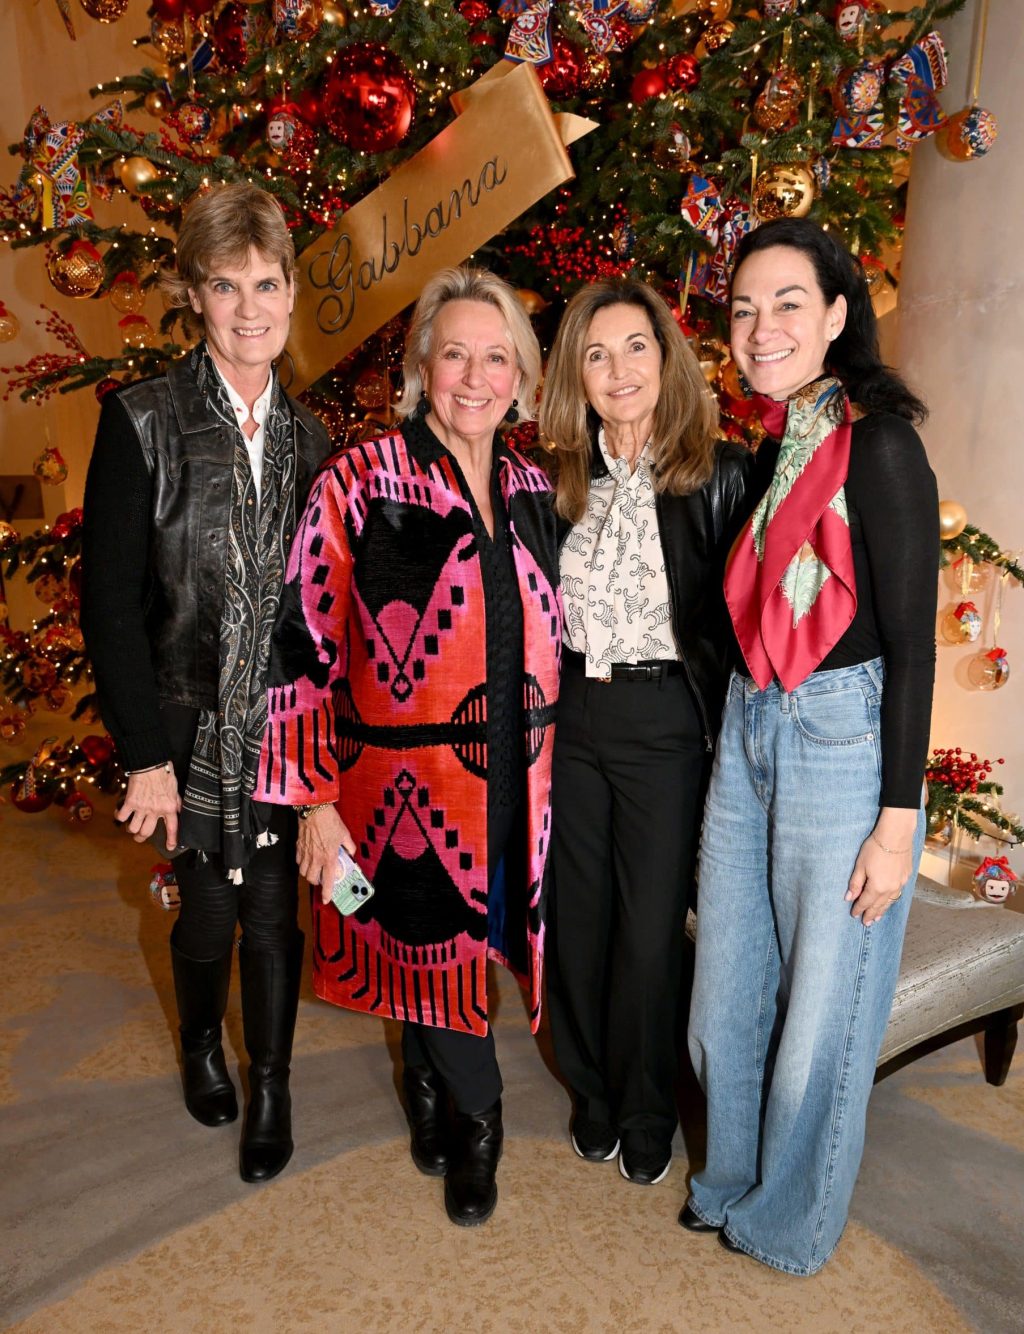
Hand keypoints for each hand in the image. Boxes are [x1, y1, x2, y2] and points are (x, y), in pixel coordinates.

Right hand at [117, 765, 180, 848]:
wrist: (151, 764)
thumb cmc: (164, 774)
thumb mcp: (175, 790)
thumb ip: (175, 802)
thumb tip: (177, 810)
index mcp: (169, 808)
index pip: (172, 827)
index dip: (171, 839)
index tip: (170, 847)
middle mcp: (155, 811)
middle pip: (147, 832)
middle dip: (141, 838)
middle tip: (139, 837)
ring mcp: (142, 808)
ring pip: (133, 828)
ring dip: (130, 829)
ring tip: (130, 826)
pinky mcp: (130, 802)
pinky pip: (121, 816)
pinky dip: (119, 817)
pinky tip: (120, 814)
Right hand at [296, 804, 354, 902]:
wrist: (313, 809)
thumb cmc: (329, 820)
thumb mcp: (344, 833)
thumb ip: (348, 846)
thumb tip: (350, 853)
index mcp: (329, 856)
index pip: (328, 880)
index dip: (327, 892)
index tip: (327, 899)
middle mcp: (316, 858)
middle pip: (312, 879)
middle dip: (316, 881)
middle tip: (322, 877)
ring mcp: (305, 853)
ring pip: (303, 872)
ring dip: (308, 873)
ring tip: (315, 868)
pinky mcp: (298, 847)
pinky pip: (298, 861)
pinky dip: (302, 863)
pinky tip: (307, 858)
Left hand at [845, 809, 915, 925]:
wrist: (896, 835)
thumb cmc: (875, 848)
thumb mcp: (860, 865)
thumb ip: (855, 883)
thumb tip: (849, 897)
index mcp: (877, 887)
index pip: (865, 902)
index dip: (859, 909)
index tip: (854, 915)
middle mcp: (890, 889)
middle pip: (879, 905)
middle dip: (871, 914)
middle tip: (866, 923)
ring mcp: (900, 884)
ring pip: (890, 902)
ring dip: (882, 910)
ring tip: (877, 917)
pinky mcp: (906, 877)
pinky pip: (898, 894)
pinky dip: (891, 900)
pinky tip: (889, 901)